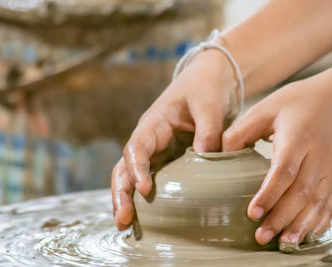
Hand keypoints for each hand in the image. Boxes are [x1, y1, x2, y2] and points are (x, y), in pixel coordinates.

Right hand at [112, 49, 238, 229]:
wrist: (210, 81)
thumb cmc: (206, 88)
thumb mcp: (210, 106)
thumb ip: (208, 131)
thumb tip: (204, 158)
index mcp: (154, 123)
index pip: (137, 147)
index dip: (137, 168)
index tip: (146, 189)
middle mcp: (149, 139)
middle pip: (125, 167)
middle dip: (121, 192)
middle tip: (123, 220)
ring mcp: (156, 151)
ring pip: (132, 176)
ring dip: (127, 199)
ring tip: (125, 226)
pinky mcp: (167, 160)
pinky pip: (152, 179)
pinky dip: (144, 198)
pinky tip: (145, 218)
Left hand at [222, 69, 331, 245]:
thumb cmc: (299, 103)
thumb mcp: (267, 108)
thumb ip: (241, 131)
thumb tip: (221, 154)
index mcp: (297, 138)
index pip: (284, 171)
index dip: (269, 194)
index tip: (252, 213)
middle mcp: (318, 157)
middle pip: (300, 193)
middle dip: (281, 218)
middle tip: (261, 236)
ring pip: (317, 203)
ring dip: (301, 225)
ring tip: (284, 243)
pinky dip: (320, 221)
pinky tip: (307, 234)